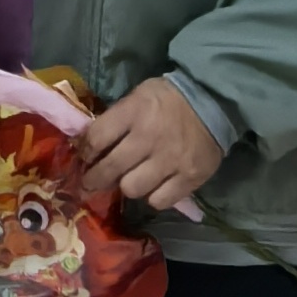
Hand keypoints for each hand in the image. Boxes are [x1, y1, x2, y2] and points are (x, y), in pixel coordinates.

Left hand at [75, 76, 225, 210]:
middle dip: (93, 179)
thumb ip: (116, 119)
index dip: (85, 152)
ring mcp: (171, 160)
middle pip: (110, 168)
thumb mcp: (138, 96)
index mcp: (135, 111)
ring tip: (129, 181)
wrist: (213, 101)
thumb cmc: (169, 99)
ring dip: (127, 187)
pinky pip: (160, 201)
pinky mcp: (190, 178)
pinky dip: (153, 197)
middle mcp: (150, 137)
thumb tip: (90, 145)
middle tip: (90, 184)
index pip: (97, 138)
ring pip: (132, 189)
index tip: (83, 158)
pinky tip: (154, 187)